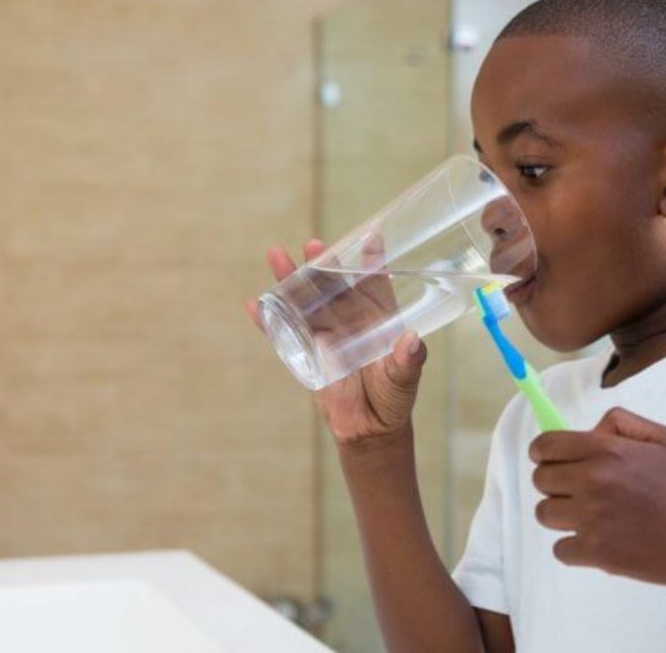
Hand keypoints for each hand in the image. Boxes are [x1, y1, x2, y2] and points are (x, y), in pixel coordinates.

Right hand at [245, 239, 426, 444]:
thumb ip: (408, 362)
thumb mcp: (404, 379)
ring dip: (291, 280)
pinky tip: (254, 305)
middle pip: (334, 286)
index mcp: (380, 317)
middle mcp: (352, 319)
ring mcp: (327, 334)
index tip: (371, 236)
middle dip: (322, 264)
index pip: (376, 283)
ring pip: (306, 301)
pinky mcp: (308, 352)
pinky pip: (285, 333)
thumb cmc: (394, 397)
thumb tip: (411, 341)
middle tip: (313, 244)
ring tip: (277, 256)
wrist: (370, 428)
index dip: (372, 261)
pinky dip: (269, 320)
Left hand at [528, 407, 665, 588]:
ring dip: (562, 515)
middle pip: (540, 480)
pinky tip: (599, 540)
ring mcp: (592, 519)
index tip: (549, 459)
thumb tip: (589, 430)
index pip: (546, 446)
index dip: (543, 452)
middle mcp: (593, 482)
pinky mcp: (595, 553)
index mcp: (607, 450)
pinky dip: (575, 548)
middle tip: (579, 490)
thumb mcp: (662, 438)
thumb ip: (621, 423)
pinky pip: (560, 548)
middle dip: (555, 483)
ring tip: (591, 517)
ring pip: (545, 513)